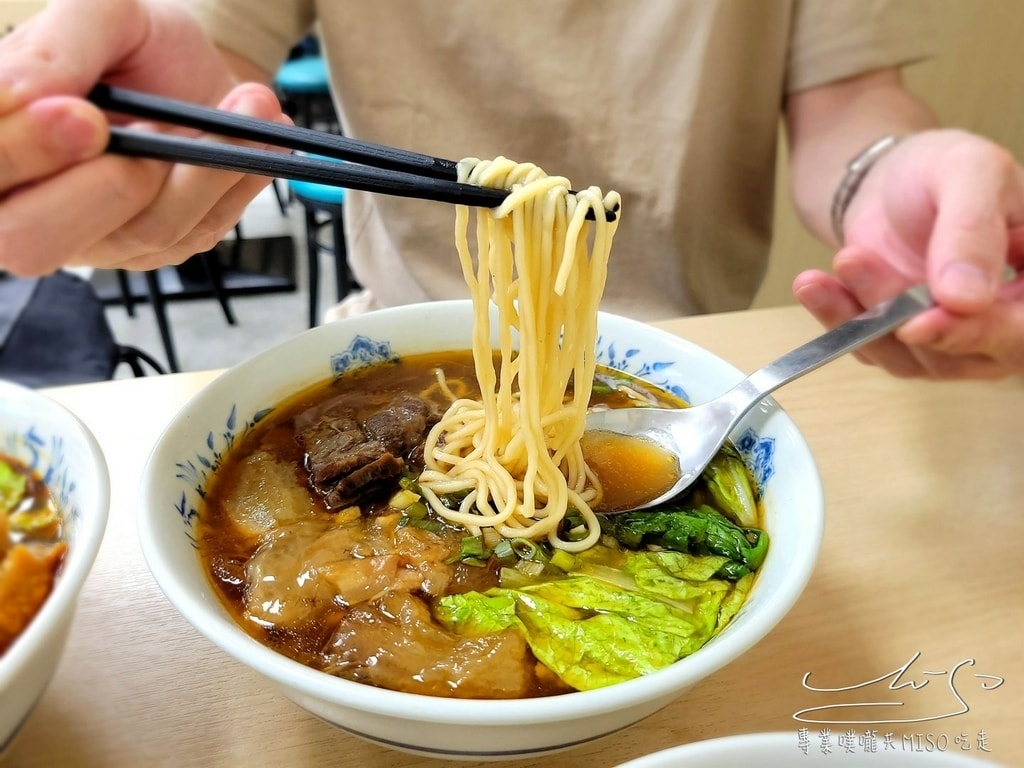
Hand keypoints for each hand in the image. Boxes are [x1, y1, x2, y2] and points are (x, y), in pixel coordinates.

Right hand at [0, 0, 286, 275]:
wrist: (196, 67)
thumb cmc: (137, 45)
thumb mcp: (98, 16)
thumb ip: (53, 50)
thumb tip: (22, 94)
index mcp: (1, 145)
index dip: (22, 153)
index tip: (82, 116)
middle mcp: (32, 204)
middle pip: (33, 241)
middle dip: (105, 187)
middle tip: (159, 128)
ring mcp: (97, 236)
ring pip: (140, 233)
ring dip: (201, 170)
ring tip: (242, 109)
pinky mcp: (159, 245)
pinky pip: (197, 230)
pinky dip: (234, 178)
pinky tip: (253, 133)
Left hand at [794, 129, 1023, 378]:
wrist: (894, 180)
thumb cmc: (947, 169)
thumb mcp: (971, 173)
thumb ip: (973, 231)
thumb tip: (965, 299)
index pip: (1019, 332)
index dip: (975, 334)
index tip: (921, 322)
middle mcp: (1003, 326)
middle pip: (961, 355)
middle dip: (904, 320)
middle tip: (861, 269)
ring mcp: (951, 342)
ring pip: (909, 356)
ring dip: (867, 314)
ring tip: (846, 257)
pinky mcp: (900, 344)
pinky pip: (869, 348)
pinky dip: (838, 318)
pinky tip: (814, 285)